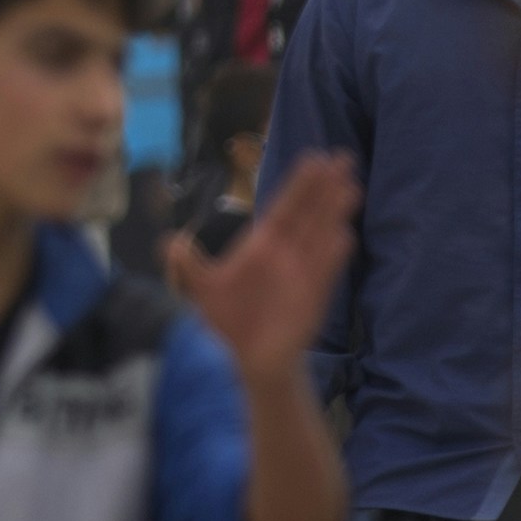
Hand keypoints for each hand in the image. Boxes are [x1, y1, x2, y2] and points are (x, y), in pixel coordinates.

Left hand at [172, 146, 359, 387]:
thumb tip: (169, 241)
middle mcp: (286, 257)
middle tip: (343, 157)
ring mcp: (301, 277)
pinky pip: (323, 275)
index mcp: (262, 248)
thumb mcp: (203, 290)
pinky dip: (332, 256)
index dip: (299, 184)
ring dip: (334, 214)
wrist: (246, 363)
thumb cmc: (229, 324)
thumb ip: (188, 264)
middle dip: (324, 188)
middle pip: (308, 215)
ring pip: (320, 238)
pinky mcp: (309, 301)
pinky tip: (343, 236)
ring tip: (350, 187)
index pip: (284, 207)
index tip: (314, 157)